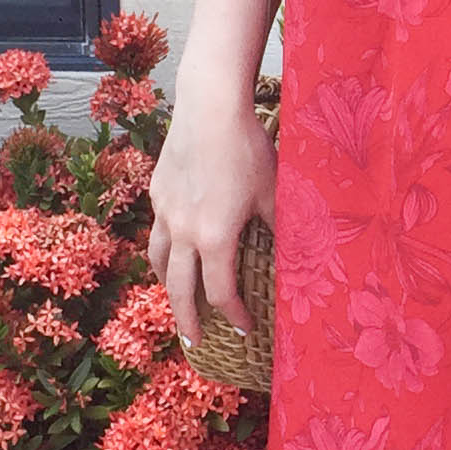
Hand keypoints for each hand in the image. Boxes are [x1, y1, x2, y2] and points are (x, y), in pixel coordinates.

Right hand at [147, 89, 277, 345]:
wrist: (210, 107)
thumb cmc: (248, 149)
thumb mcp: (273, 194)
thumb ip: (279, 229)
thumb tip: (293, 258)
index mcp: (214, 238)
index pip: (219, 293)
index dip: (232, 315)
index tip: (243, 328)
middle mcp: (183, 231)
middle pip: (179, 289)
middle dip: (186, 320)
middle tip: (192, 342)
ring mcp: (165, 211)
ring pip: (159, 260)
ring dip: (168, 285)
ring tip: (176, 297)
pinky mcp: (158, 191)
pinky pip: (158, 229)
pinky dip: (164, 247)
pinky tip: (174, 244)